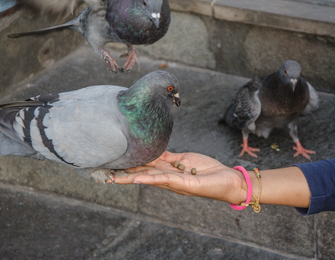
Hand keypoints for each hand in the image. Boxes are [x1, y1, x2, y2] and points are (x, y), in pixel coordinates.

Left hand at [111, 151, 247, 203]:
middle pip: (142, 170)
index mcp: (168, 184)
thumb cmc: (212, 187)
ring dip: (135, 159)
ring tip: (119, 156)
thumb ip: (171, 181)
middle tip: (107, 167)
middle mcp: (167, 176)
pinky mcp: (181, 159)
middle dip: (125, 169)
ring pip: (150, 161)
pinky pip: (163, 154)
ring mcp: (173, 167)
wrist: (227, 181)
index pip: (143, 179)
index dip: (127, 178)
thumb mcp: (190, 186)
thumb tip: (149, 179)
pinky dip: (153, 150)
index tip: (112, 178)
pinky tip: (143, 146)